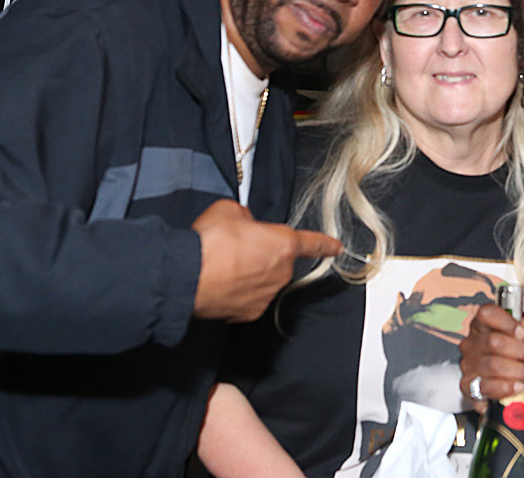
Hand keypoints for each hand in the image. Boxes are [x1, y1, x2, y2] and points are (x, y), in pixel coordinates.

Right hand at [191, 199, 341, 321]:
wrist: (186, 276)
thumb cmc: (209, 242)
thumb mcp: (229, 210)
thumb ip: (246, 216)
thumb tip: (244, 223)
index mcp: (283, 244)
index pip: (312, 243)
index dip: (325, 244)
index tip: (336, 248)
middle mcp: (281, 272)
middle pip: (279, 260)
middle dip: (263, 254)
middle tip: (236, 247)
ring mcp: (266, 295)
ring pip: (263, 280)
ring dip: (249, 273)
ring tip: (222, 265)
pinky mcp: (249, 313)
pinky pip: (249, 298)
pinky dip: (238, 292)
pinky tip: (220, 283)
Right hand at [459, 303, 523, 417]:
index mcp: (487, 323)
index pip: (486, 313)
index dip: (506, 323)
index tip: (523, 333)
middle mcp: (473, 342)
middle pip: (493, 341)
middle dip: (521, 352)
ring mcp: (469, 364)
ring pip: (493, 365)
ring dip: (520, 371)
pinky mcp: (469, 387)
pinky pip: (487, 387)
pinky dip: (508, 387)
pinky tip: (519, 386)